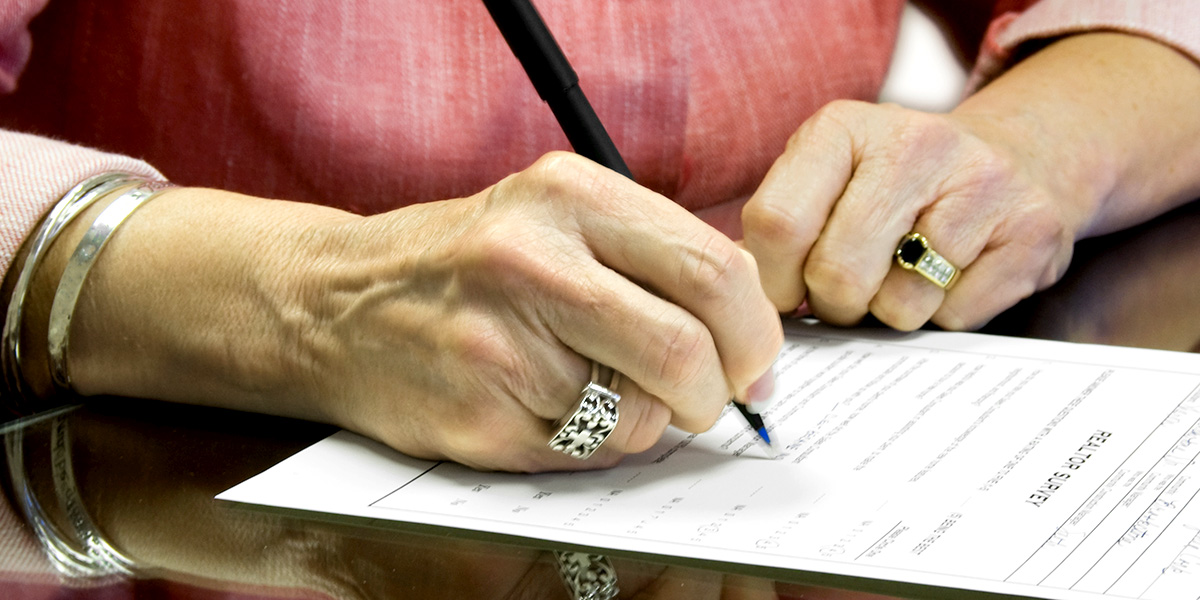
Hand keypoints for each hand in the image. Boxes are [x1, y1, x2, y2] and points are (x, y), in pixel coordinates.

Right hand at [63, 153, 781, 471]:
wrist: (337, 302)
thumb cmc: (465, 262)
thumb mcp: (553, 215)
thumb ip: (650, 255)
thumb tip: (747, 335)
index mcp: (568, 194)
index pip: (715, 270)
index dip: (754, 333)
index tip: (753, 363)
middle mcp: (532, 260)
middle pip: (688, 348)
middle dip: (718, 391)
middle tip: (709, 399)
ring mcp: (498, 343)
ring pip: (639, 414)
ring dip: (647, 420)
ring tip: (602, 392)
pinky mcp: (476, 415)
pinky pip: (585, 453)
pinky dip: (594, 443)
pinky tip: (553, 409)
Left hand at [742, 33, 1199, 330]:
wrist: (1015, 159)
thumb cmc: (894, 187)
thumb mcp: (827, 181)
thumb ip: (778, 231)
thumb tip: (739, 300)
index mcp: (841, 128)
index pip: (777, 224)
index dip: (774, 279)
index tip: (788, 291)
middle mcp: (913, 143)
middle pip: (838, 274)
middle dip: (835, 305)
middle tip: (849, 293)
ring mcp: (981, 183)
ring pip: (899, 305)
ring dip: (891, 312)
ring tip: (904, 275)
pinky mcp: (1032, 230)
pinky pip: (957, 317)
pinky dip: (944, 315)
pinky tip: (952, 276)